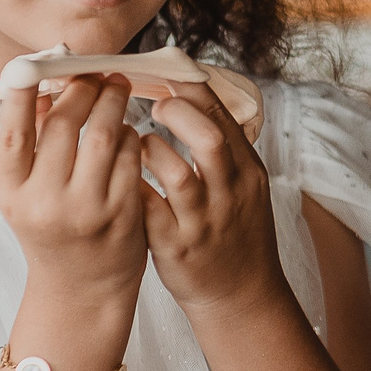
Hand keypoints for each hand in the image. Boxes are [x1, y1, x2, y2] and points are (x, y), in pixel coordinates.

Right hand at [0, 75, 147, 302]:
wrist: (81, 289)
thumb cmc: (52, 229)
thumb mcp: (27, 191)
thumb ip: (31, 142)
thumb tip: (41, 84)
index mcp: (11, 192)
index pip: (13, 129)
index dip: (23, 89)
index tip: (37, 62)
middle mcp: (44, 201)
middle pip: (65, 122)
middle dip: (83, 89)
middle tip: (95, 74)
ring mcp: (85, 209)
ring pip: (104, 134)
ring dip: (113, 103)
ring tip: (117, 89)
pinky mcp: (122, 215)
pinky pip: (131, 157)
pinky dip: (131, 135)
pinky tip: (128, 131)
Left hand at [139, 82, 287, 315]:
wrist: (243, 296)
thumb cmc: (235, 234)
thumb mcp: (245, 188)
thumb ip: (225, 148)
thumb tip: (193, 96)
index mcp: (248, 173)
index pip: (225, 118)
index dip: (194, 91)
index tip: (170, 74)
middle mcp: (231, 195)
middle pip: (210, 139)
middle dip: (178, 114)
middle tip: (154, 105)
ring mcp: (204, 223)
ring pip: (178, 175)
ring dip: (152, 150)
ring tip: (137, 144)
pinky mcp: (178, 248)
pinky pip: (150, 210)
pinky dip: (134, 187)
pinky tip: (122, 178)